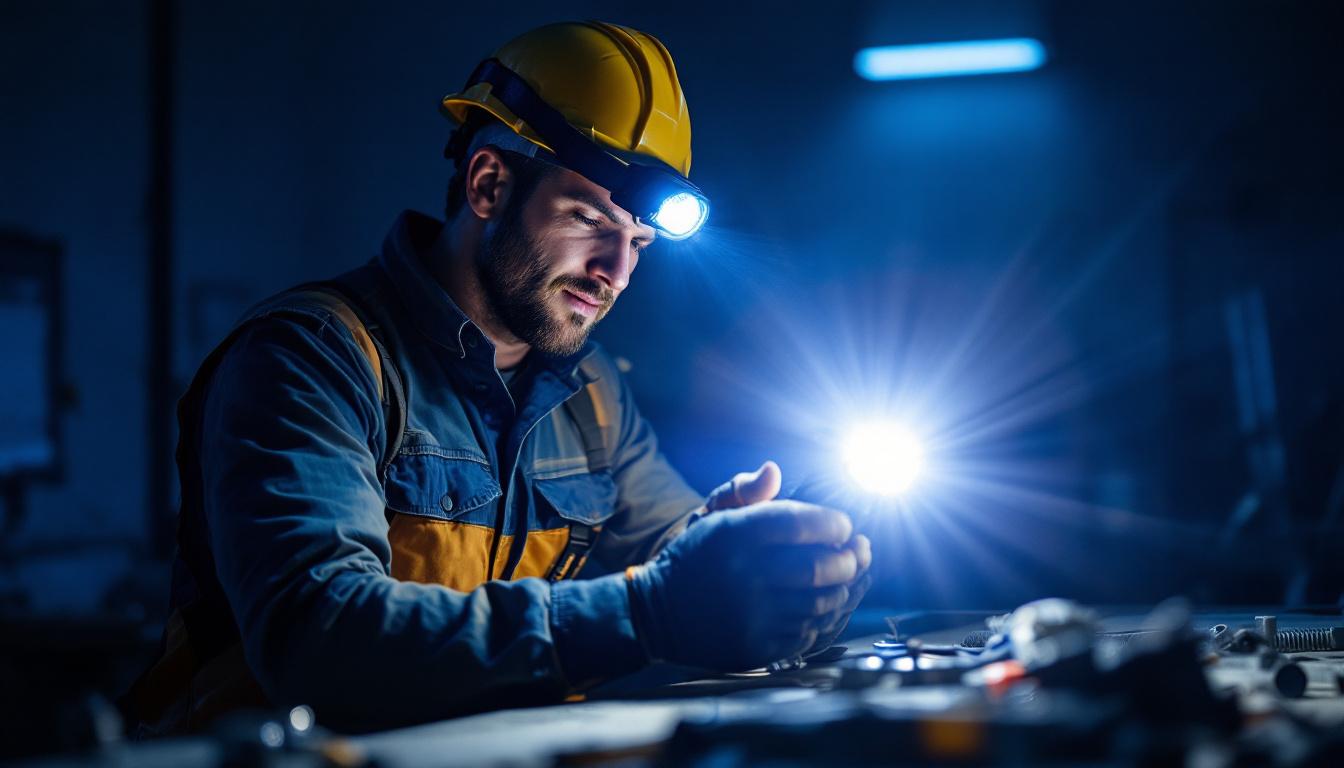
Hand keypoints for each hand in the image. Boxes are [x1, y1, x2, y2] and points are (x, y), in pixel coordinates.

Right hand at [704, 461, 873, 657]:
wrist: (658, 614)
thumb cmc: (697, 557)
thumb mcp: (712, 516)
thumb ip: (744, 490)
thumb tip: (774, 471)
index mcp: (736, 533)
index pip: (803, 522)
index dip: (835, 524)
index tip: (844, 526)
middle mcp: (746, 574)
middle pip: (822, 566)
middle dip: (848, 559)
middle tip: (854, 554)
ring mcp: (753, 615)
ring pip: (821, 602)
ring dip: (840, 589)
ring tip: (839, 579)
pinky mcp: (757, 647)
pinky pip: (808, 632)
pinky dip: (819, 618)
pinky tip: (816, 606)